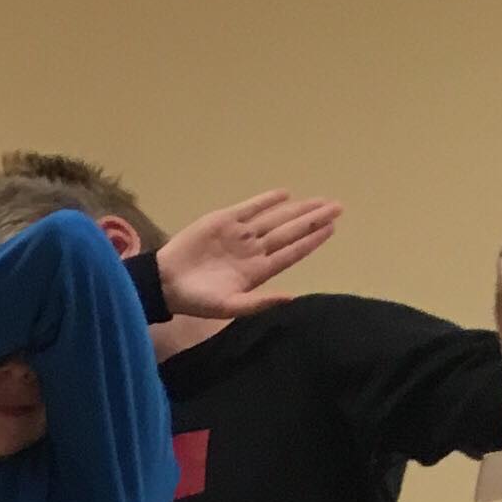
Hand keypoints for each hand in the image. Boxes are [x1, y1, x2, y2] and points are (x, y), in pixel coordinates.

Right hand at [158, 188, 339, 319]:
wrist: (164, 282)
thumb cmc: (195, 299)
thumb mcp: (228, 307)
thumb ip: (259, 303)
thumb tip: (292, 298)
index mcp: (257, 271)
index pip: (291, 252)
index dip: (312, 240)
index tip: (332, 228)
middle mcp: (253, 250)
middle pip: (289, 232)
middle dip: (313, 219)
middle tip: (337, 207)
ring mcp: (239, 234)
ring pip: (275, 218)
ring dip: (297, 209)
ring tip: (320, 200)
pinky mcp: (223, 221)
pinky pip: (249, 208)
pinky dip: (266, 201)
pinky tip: (284, 195)